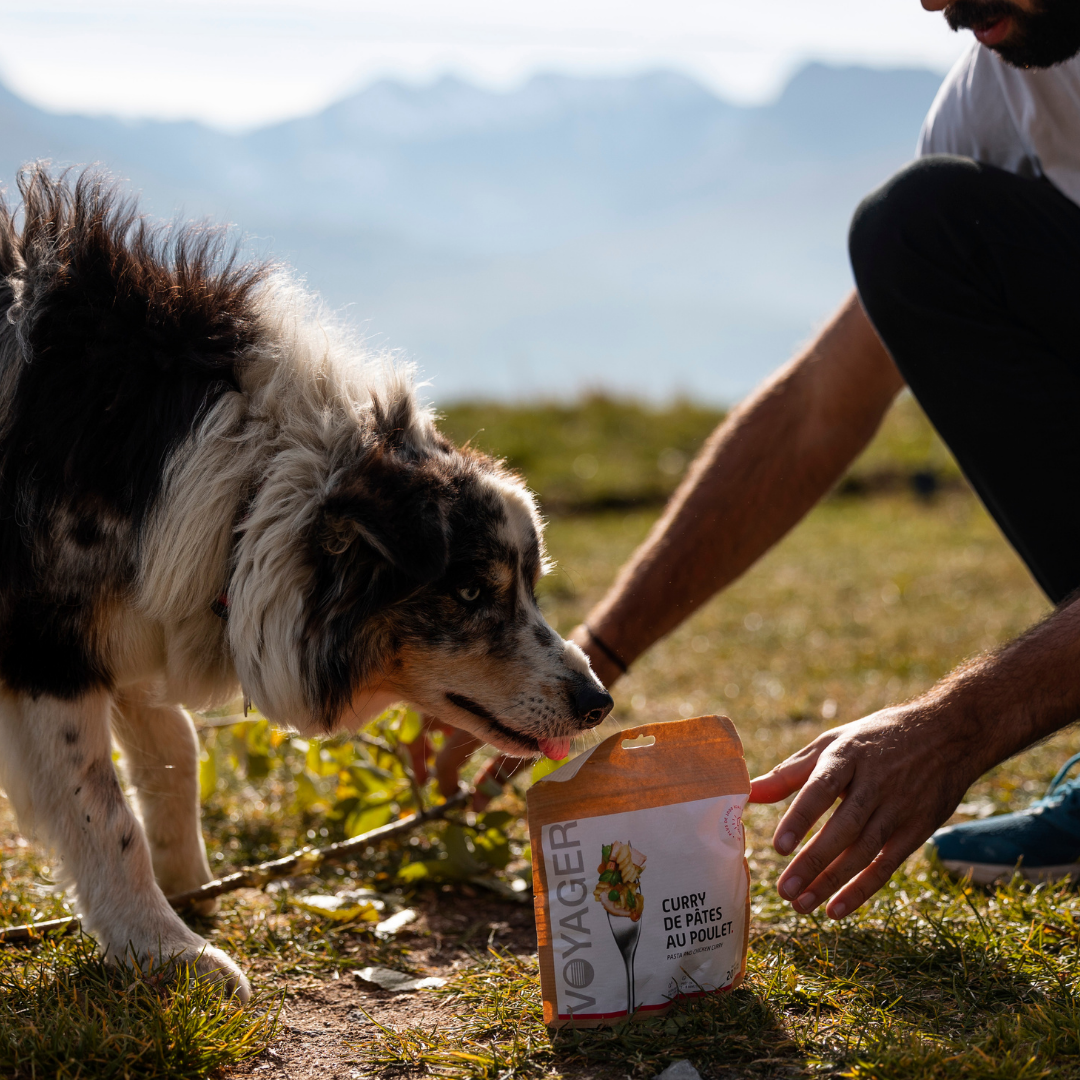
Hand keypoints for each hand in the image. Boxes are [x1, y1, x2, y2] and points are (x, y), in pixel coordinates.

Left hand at [749, 703, 986, 918]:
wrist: (948, 734)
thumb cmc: (873, 739)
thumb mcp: (832, 744)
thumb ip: (790, 773)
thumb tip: (748, 794)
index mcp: (847, 756)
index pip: (821, 788)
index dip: (801, 818)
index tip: (778, 847)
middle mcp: (874, 783)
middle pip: (843, 829)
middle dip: (813, 862)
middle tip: (784, 890)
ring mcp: (898, 808)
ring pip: (863, 852)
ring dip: (832, 882)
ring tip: (801, 905)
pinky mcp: (917, 829)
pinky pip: (887, 865)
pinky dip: (862, 889)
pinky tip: (836, 909)